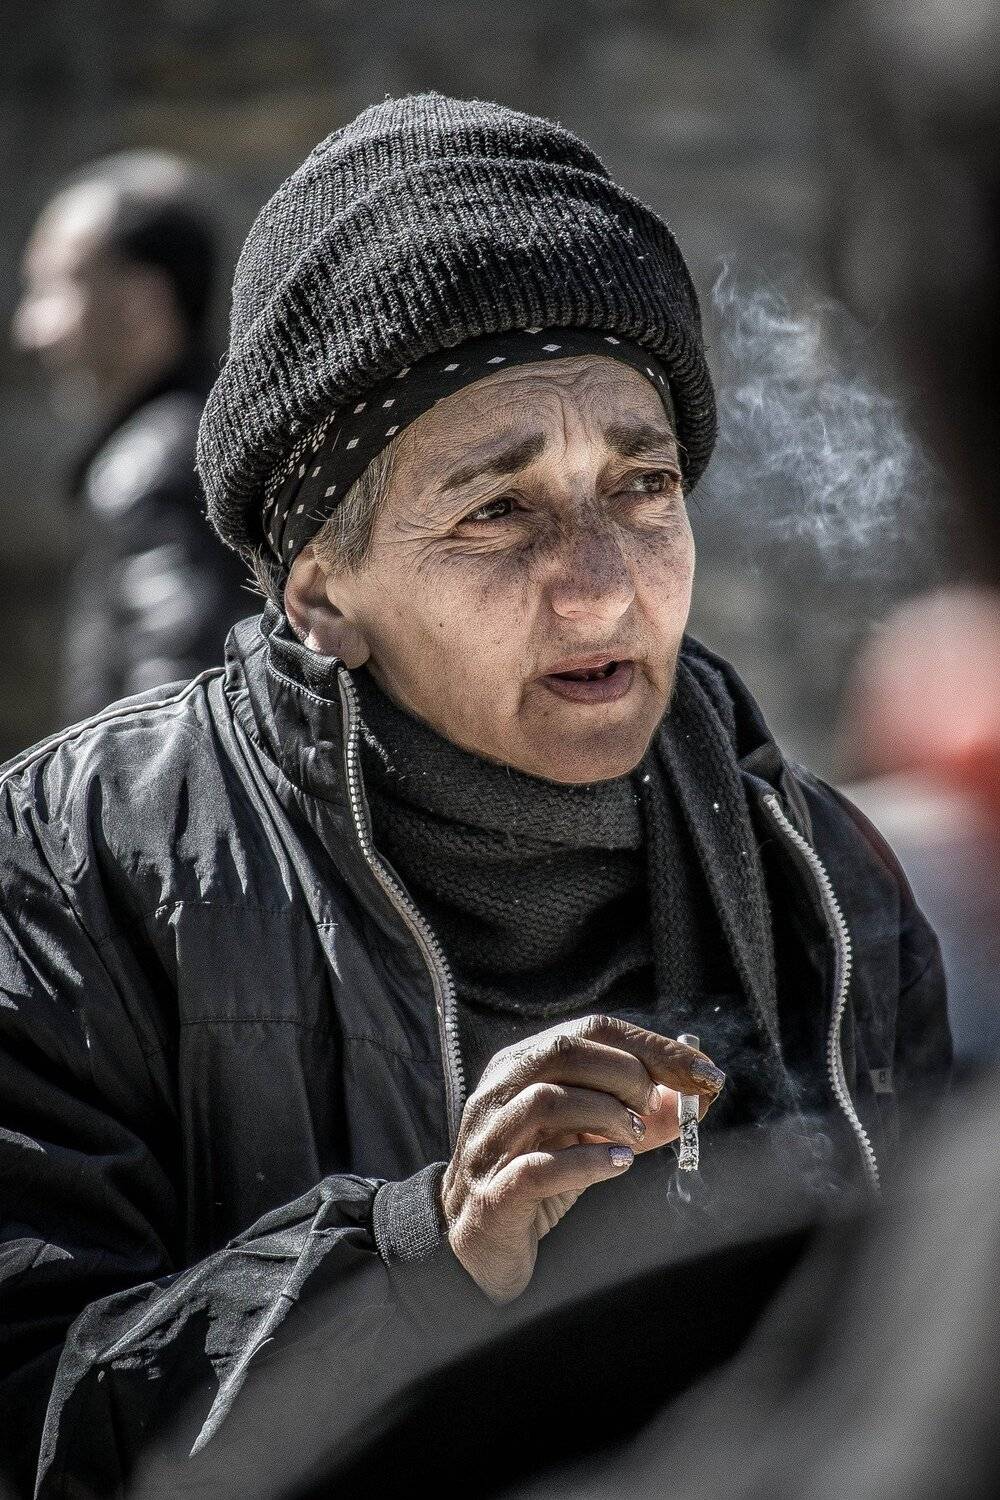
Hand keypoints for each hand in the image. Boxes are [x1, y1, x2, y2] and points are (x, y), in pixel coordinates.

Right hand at [439, 1014, 724, 1303]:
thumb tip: (697, 1098)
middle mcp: (498, 1094)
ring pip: (546, 1100)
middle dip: (629, 1075)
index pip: (590, 1031)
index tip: (705, 1071)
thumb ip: (639, 1116)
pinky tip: (617, 1165)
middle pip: (565, 1052)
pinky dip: (586, 1162)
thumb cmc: (536, 1181)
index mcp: (520, 1066)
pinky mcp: (492, 1196)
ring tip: (635, 1139)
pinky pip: (536, 1168)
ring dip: (607, 1113)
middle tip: (655, 1109)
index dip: (654, 1047)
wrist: (476, 1250)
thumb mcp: (589, 1139)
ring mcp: (489, 1143)